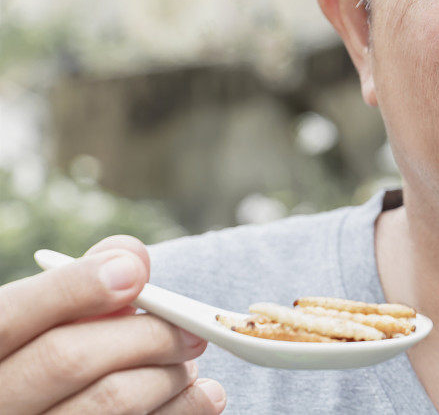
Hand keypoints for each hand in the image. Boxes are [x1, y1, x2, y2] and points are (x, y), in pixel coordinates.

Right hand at [0, 235, 226, 413]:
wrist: (38, 410)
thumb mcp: (45, 320)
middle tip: (193, 330)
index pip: (12, 316)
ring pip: (108, 401)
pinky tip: (202, 395)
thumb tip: (131, 256)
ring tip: (190, 362)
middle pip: (69, 358)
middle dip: (146, 335)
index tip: (134, 273)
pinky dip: (181, 410)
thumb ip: (81, 283)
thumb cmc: (43, 358)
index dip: (75, 289)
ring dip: (167, 376)